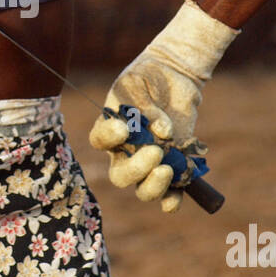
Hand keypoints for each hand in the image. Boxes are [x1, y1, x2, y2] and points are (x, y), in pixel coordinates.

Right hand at [88, 0, 237, 211]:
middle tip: (155, 150)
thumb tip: (162, 132)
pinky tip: (175, 199)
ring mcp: (150, 161)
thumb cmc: (148, 77)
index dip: (109, 139)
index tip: (124, 128)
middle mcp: (126, 151)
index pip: (100, 141)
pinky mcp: (174, 165)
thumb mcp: (137, 83)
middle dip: (137, 169)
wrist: (174, 76)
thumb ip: (143, 106)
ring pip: (143, 188)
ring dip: (153, 186)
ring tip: (167, 169)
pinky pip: (170, 192)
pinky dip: (172, 199)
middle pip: (121, 175)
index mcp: (110, 129)